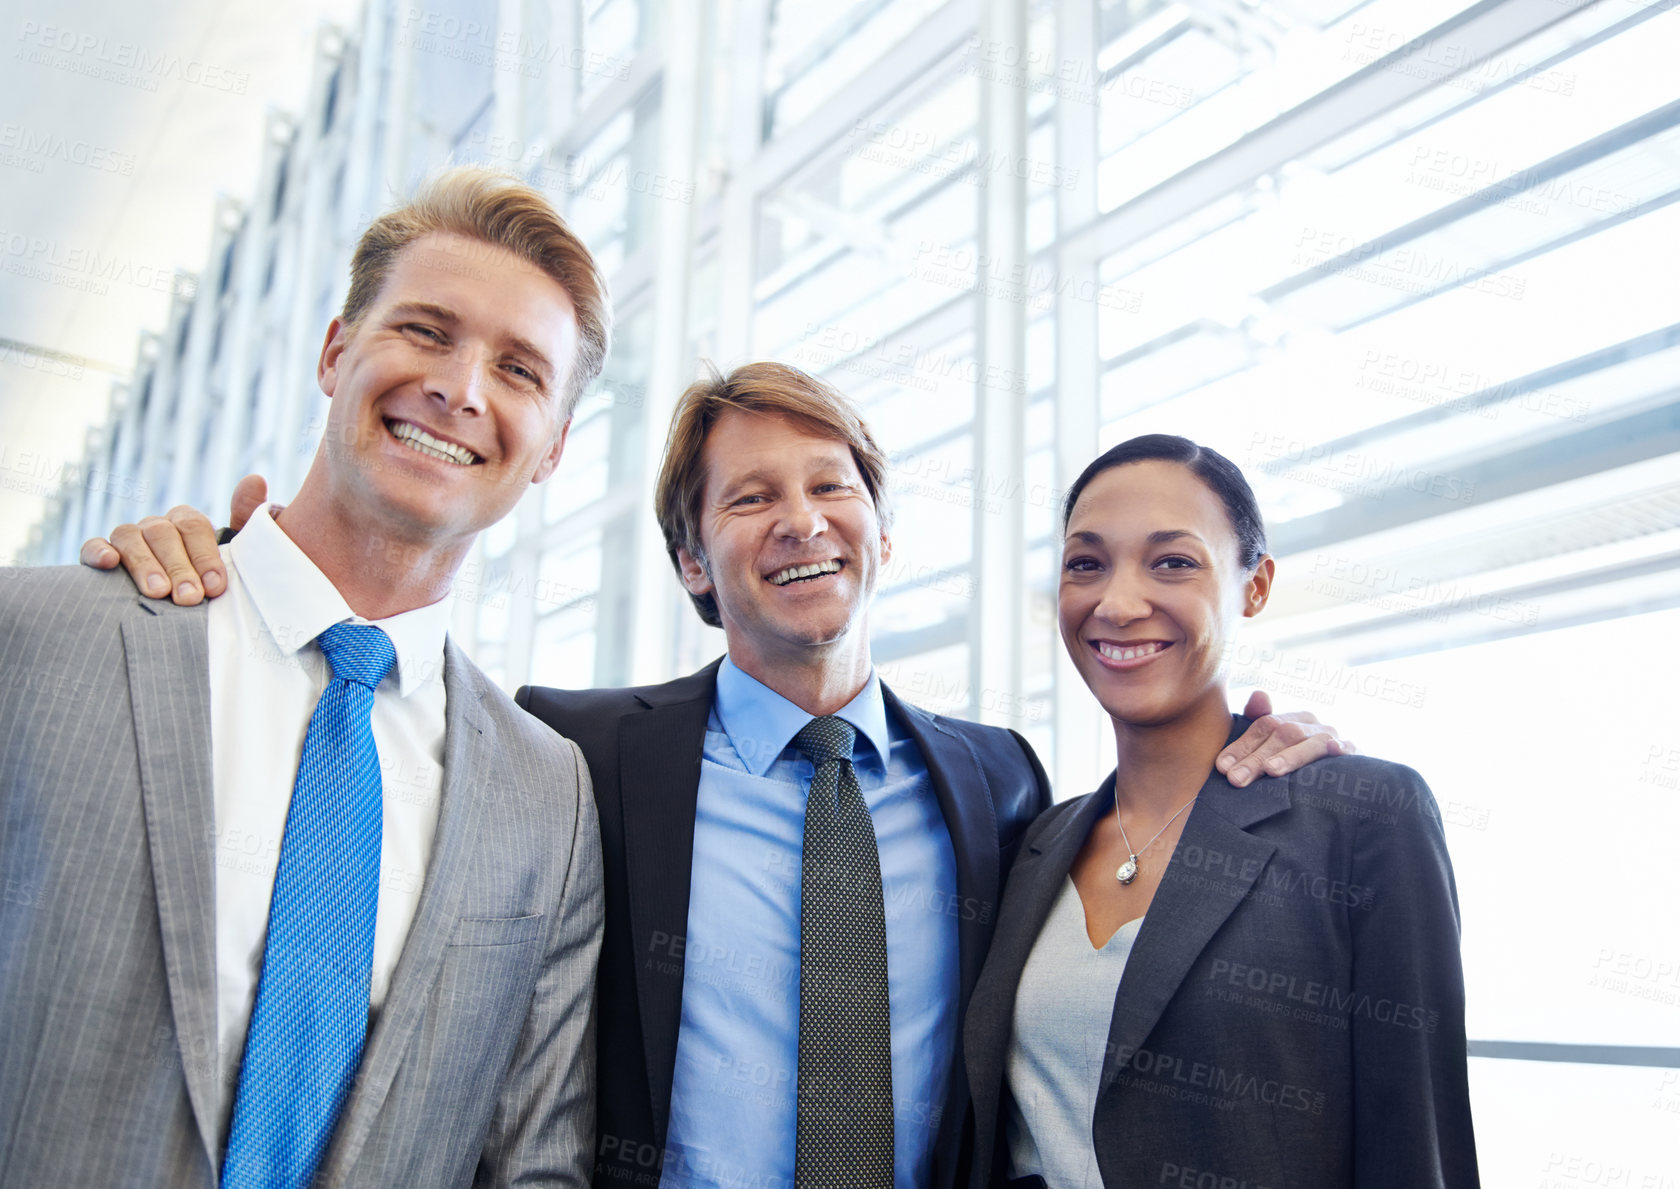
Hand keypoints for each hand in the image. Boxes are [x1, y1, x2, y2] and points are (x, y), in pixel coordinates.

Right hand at [78, 474, 268, 604]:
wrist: (181, 612)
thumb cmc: (208, 584)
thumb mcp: (234, 555)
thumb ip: (244, 522)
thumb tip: (255, 478)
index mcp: (186, 524)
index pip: (194, 526)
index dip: (206, 556)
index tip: (216, 586)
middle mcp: (156, 527)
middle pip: (163, 533)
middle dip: (178, 567)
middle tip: (190, 599)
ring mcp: (126, 540)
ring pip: (129, 537)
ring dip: (144, 564)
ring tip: (159, 593)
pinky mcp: (98, 556)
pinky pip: (93, 546)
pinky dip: (98, 552)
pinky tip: (108, 564)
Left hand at [1217, 690, 1356, 787]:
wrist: (1338, 778)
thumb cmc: (1294, 762)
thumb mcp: (1273, 747)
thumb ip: (1259, 723)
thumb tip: (1258, 694)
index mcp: (1289, 719)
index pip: (1262, 726)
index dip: (1241, 746)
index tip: (1222, 767)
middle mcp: (1311, 724)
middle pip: (1282, 734)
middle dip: (1257, 758)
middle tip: (1236, 779)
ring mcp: (1332, 738)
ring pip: (1310, 743)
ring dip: (1290, 756)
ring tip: (1271, 770)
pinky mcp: (1352, 754)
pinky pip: (1346, 750)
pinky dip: (1339, 749)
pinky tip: (1331, 752)